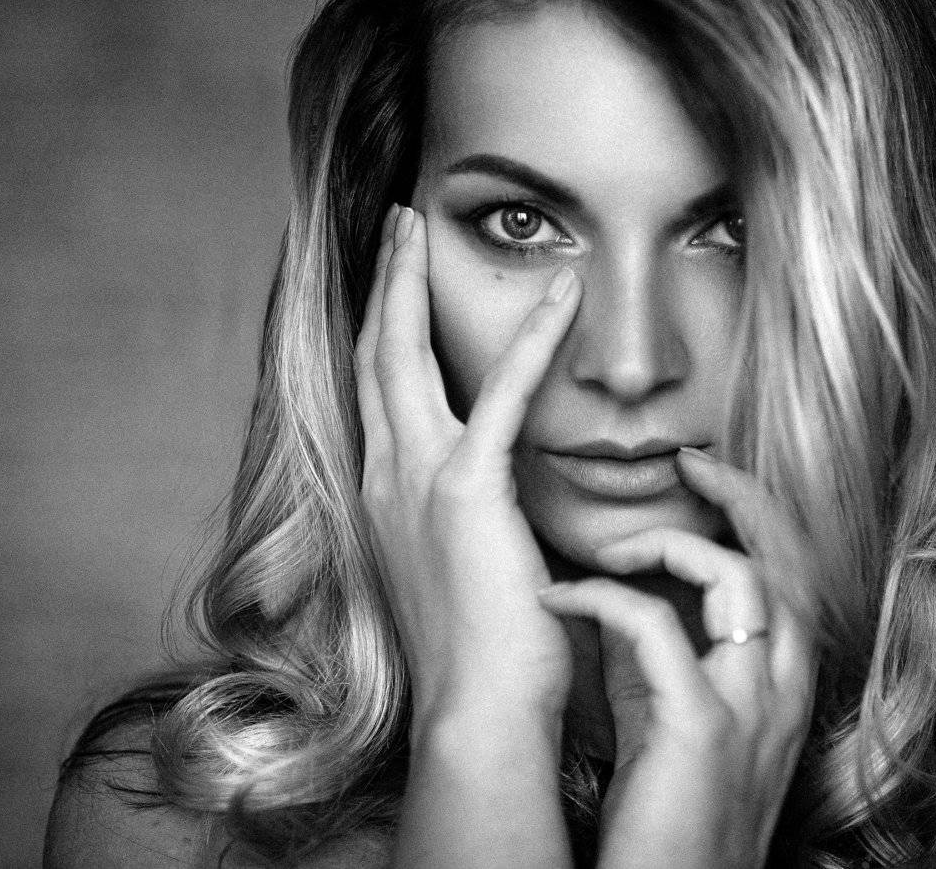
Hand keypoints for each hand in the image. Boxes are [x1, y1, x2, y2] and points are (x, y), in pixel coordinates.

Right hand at [354, 203, 581, 721]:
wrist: (475, 711)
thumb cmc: (480, 653)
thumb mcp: (459, 568)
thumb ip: (463, 518)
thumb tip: (489, 499)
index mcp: (383, 495)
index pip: (375, 390)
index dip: (377, 326)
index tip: (389, 278)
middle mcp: (384, 477)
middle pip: (371, 353)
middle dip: (381, 282)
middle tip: (396, 224)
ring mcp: (417, 479)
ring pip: (402, 353)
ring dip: (412, 281)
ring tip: (421, 224)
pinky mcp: (468, 489)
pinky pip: (501, 392)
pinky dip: (535, 336)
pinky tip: (564, 291)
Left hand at [537, 450, 817, 868]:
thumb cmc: (664, 823)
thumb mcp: (673, 724)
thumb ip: (662, 659)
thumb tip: (626, 595)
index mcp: (781, 686)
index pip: (794, 575)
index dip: (760, 516)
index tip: (710, 477)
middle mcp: (780, 690)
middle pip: (787, 560)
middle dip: (744, 498)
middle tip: (691, 461)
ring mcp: (749, 709)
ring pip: (740, 580)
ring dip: (671, 543)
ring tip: (611, 542)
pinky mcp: (700, 731)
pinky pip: (657, 627)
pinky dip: (604, 599)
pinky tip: (561, 598)